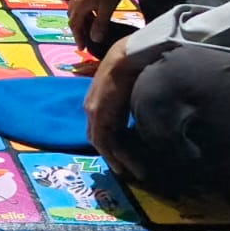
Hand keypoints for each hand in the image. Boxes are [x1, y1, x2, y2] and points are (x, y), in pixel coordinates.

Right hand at [69, 0, 139, 48]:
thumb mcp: (108, 6)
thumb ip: (101, 23)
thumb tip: (94, 39)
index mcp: (79, 5)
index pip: (75, 25)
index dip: (78, 37)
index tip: (82, 47)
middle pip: (72, 16)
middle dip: (77, 28)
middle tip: (85, 37)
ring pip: (75, 6)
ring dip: (80, 17)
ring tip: (88, 23)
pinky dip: (82, 7)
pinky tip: (92, 7)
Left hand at [84, 36, 142, 178]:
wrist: (127, 56)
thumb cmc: (132, 65)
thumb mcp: (127, 87)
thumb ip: (127, 100)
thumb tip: (138, 109)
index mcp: (96, 99)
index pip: (100, 127)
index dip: (111, 142)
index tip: (124, 155)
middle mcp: (91, 108)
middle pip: (97, 138)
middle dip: (111, 155)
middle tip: (126, 170)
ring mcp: (93, 113)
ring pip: (102, 144)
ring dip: (116, 160)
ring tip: (130, 174)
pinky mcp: (100, 117)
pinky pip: (107, 143)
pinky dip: (117, 157)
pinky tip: (129, 168)